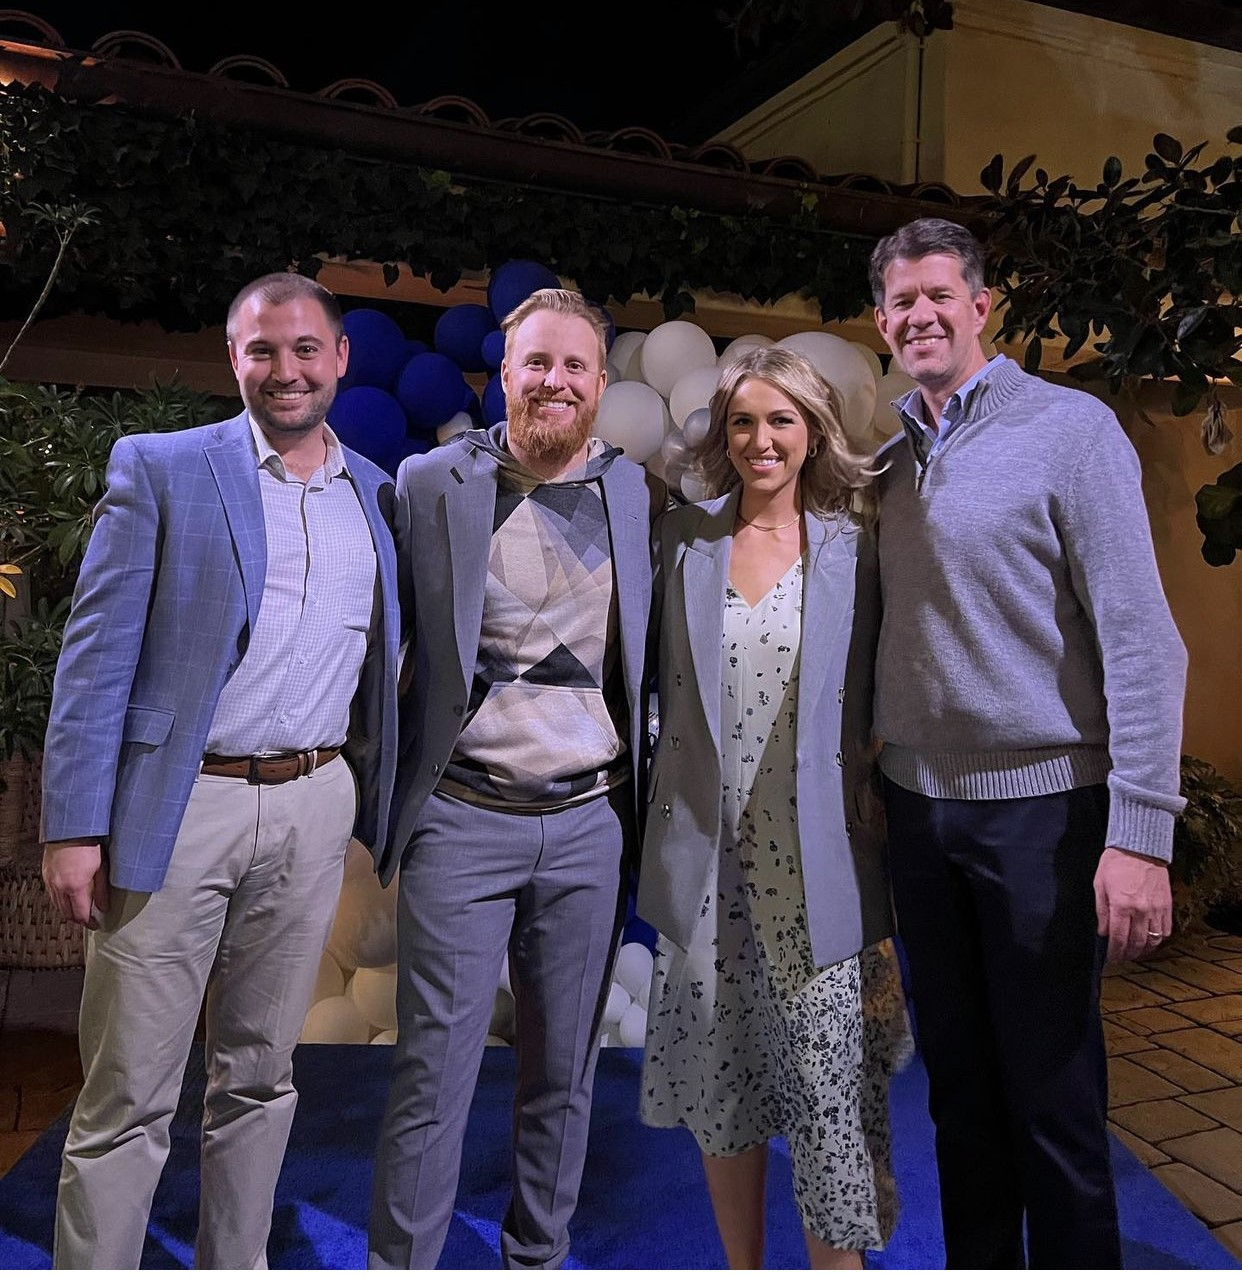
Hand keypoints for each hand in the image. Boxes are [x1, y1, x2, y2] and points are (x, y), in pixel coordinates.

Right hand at [42, 840, 108, 929]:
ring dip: (68, 911)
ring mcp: (50, 882)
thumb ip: (102, 891)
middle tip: (89, 919)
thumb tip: (104, 908)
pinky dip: (60, 901)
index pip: (80, 915)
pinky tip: (69, 897)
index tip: (96, 924)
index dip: (88, 923)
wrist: (70, 830)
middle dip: (78, 919)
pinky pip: (52, 895)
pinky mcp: (46, 876)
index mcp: (75, 887)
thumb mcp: (101, 869)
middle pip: (67, 914)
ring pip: (57, 906)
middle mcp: (59, 887)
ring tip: (80, 910)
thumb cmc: (89, 846)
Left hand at [1093, 846, 1171, 962]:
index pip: (1118, 938)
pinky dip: (1158, 939)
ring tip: (1135, 952)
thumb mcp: (1099, 885)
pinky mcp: (1167, 906)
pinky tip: (1150, 940)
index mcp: (1121, 906)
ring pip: (1153, 940)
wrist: (1140, 848)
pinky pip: (1166, 930)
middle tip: (1122, 958)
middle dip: (1128, 954)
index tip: (1111, 957)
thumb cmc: (1115, 864)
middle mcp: (1140, 911)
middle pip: (1136, 943)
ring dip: (1144, 950)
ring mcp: (1156, 909)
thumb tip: (1103, 932)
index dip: (1114, 951)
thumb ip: (1101, 911)